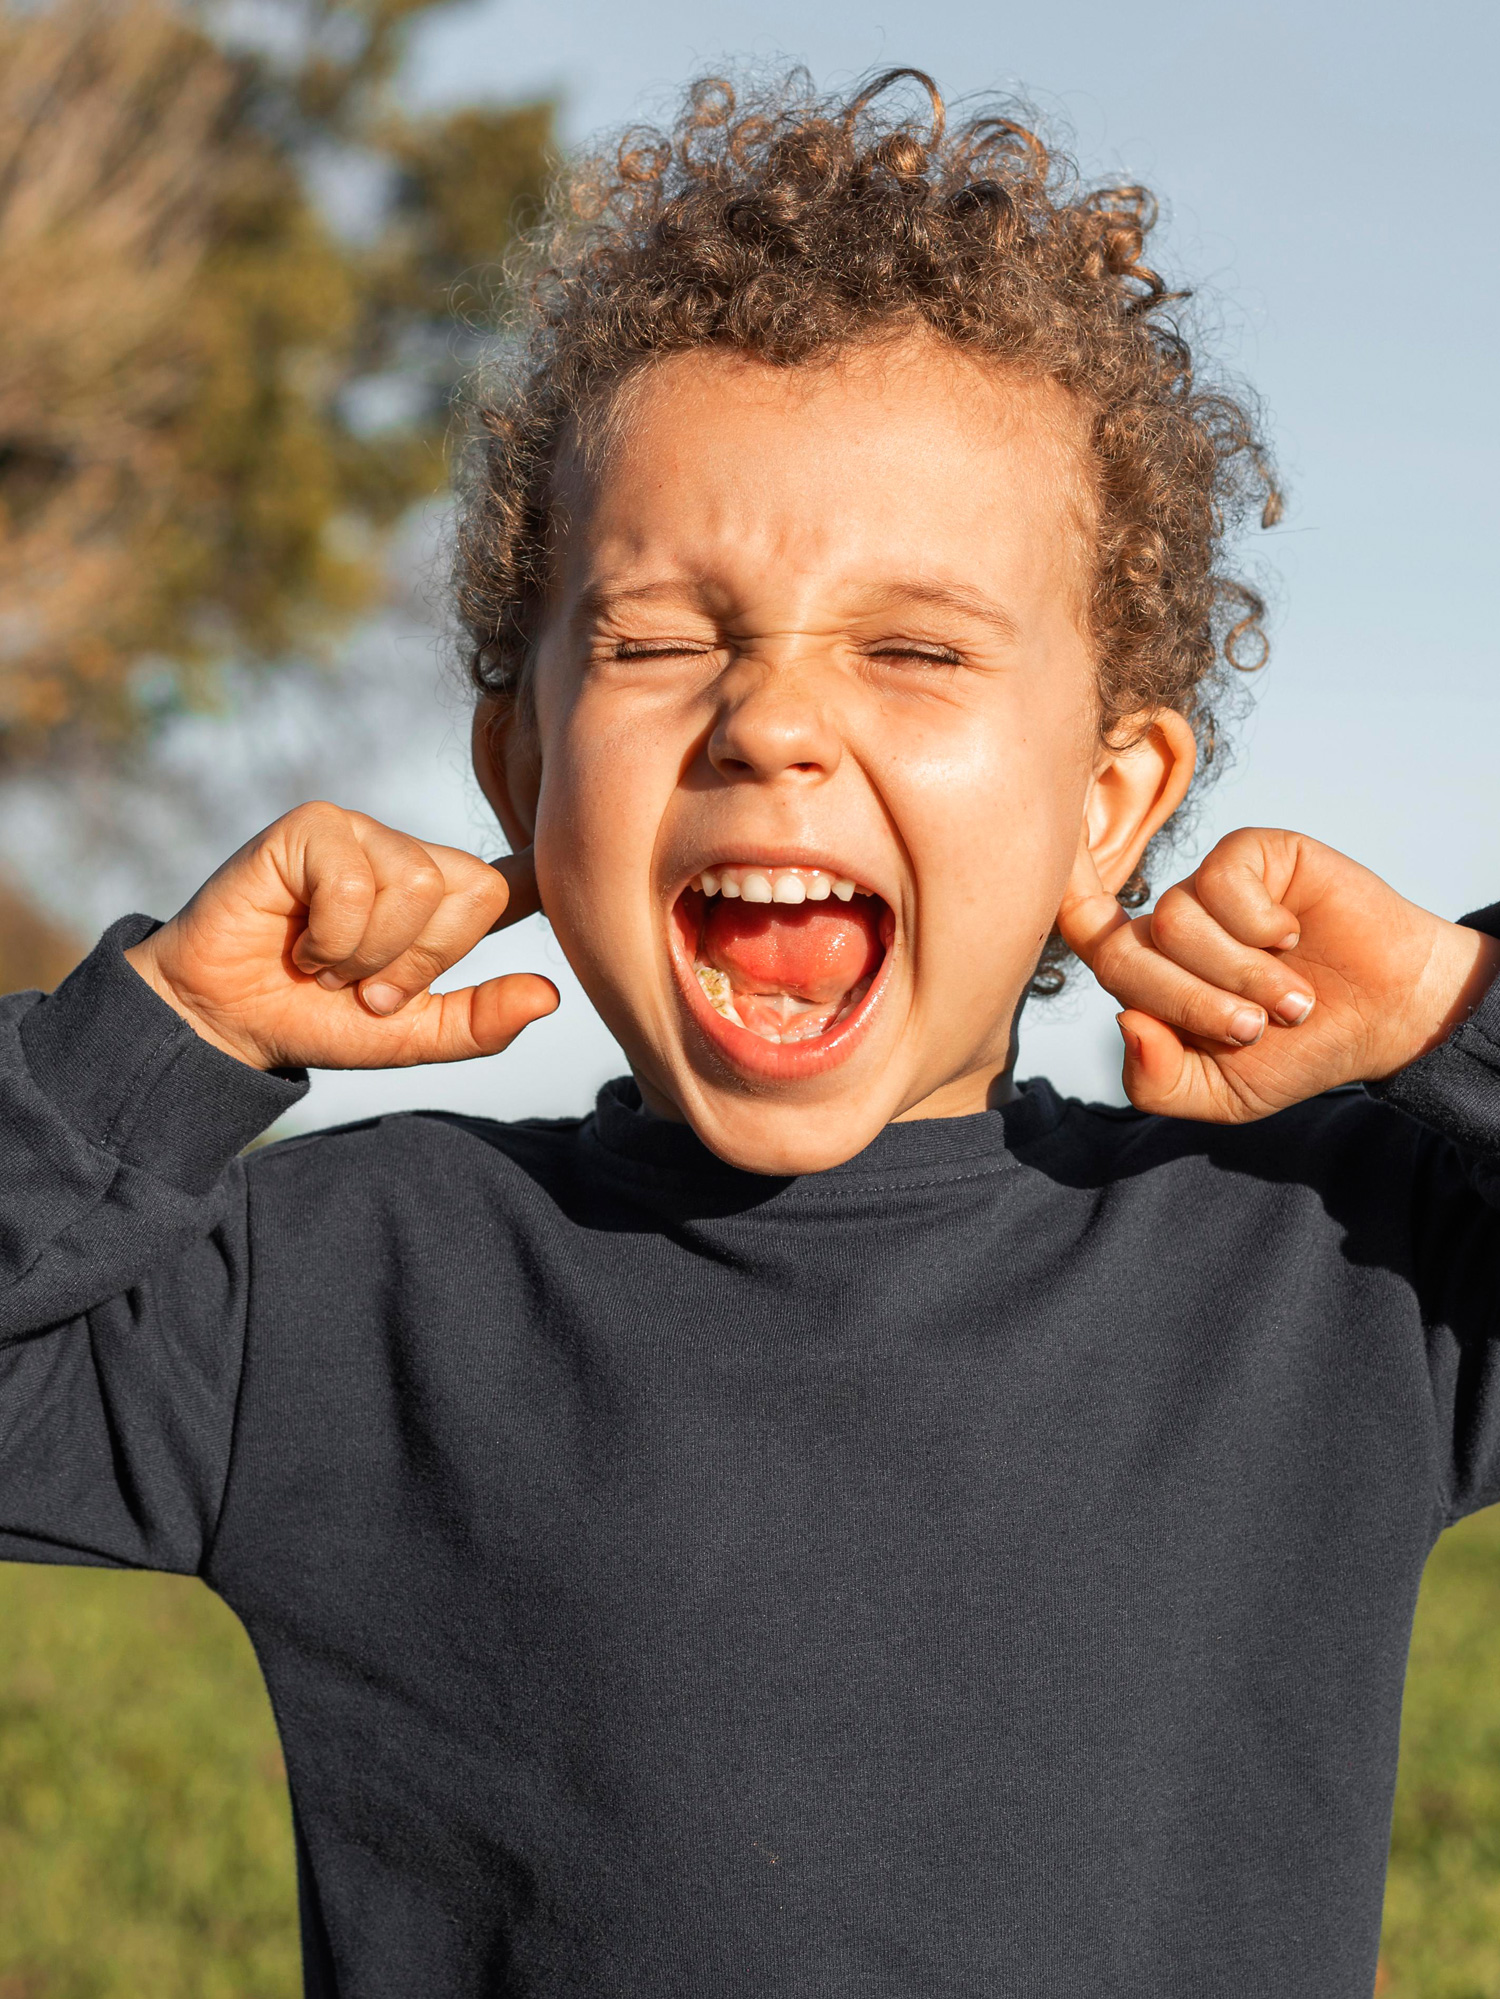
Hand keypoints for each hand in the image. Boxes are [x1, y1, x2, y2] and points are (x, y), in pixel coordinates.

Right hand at [124, 802, 557, 1071]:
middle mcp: (408, 857)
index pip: (508, 883)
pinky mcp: (313, 827)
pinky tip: (301, 944)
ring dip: (368, 953)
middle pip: (472, 890)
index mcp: (440, 902)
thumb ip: (481, 1020)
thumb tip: (550, 996)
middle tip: (366, 987)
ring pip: (418, 885)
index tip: (555, 885)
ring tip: (328, 966)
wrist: (226, 1020)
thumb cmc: (315, 1019)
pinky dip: (331, 936)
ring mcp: (362, 835)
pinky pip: (356, 882)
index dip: (539, 880)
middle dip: (419, 961)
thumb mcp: (409, 1036)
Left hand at [1056, 827, 1499, 1122]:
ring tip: (1291, 998)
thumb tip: (1124, 1022)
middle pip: (1122, 953)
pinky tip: (1293, 937)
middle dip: (1188, 1003)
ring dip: (1239, 975)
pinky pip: (1221, 884)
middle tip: (1253, 1030)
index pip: (1083, 933)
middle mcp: (1168, 926)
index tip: (1045, 881)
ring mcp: (1206, 886)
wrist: (1386, 1018)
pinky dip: (1259, 926)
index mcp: (1149, 975)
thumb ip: (1158, 1080)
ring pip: (1175, 922)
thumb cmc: (1299, 1053)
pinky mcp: (1251, 854)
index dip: (1054, 904)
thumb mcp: (1220, 1094)